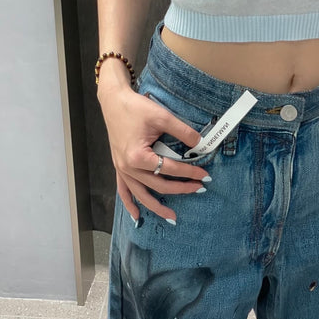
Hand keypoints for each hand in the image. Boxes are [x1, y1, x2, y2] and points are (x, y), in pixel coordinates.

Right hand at [98, 81, 209, 222]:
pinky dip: (130, 204)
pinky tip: (137, 217)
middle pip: (159, 186)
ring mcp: (122, 170)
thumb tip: (201, 143)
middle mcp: (129, 167)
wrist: (113, 100)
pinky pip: (124, 191)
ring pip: (142, 195)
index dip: (190, 172)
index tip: (205, 175)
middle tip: (199, 189)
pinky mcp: (119, 168)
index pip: (170, 169)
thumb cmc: (135, 107)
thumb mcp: (162, 116)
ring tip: (172, 217)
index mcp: (139, 156)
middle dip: (181, 189)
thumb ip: (182, 131)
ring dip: (157, 207)